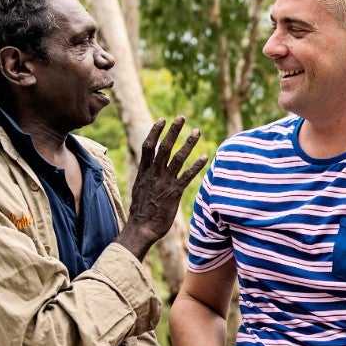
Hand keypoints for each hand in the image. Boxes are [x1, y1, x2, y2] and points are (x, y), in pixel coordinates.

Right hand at [117, 117, 205, 259]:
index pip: (148, 146)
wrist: (141, 229)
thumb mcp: (139, 190)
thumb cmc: (141, 213)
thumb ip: (146, 178)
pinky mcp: (174, 193)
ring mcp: (164, 182)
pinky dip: (196, 165)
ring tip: (197, 131)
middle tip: (181, 117)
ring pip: (177, 158)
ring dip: (188, 143)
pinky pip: (186, 176)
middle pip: (163, 147)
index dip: (155, 132)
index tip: (162, 120)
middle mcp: (154, 174)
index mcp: (144, 172)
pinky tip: (205, 157)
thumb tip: (150, 172)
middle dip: (172, 131)